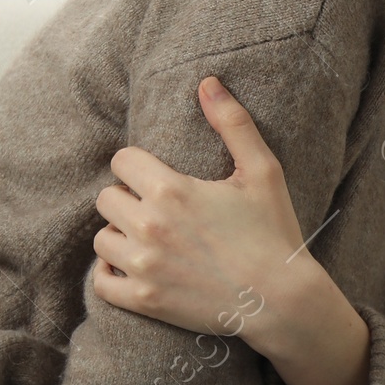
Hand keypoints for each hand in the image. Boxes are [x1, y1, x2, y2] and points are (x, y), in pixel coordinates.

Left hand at [91, 77, 304, 342]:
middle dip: (128, 199)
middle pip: (107, 198)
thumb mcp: (263, 172)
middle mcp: (150, 226)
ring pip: (102, 239)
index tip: (156, 177)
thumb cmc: (275, 234)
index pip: (122, 161)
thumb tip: (207, 83)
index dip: (138, 166)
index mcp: (171, 189)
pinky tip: (130, 266)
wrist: (283, 302)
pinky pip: (101, 282)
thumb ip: (233, 124)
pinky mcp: (144, 300)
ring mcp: (144, 266)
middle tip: (156, 210)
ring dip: (120, 235)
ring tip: (146, 239)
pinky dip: (109, 274)